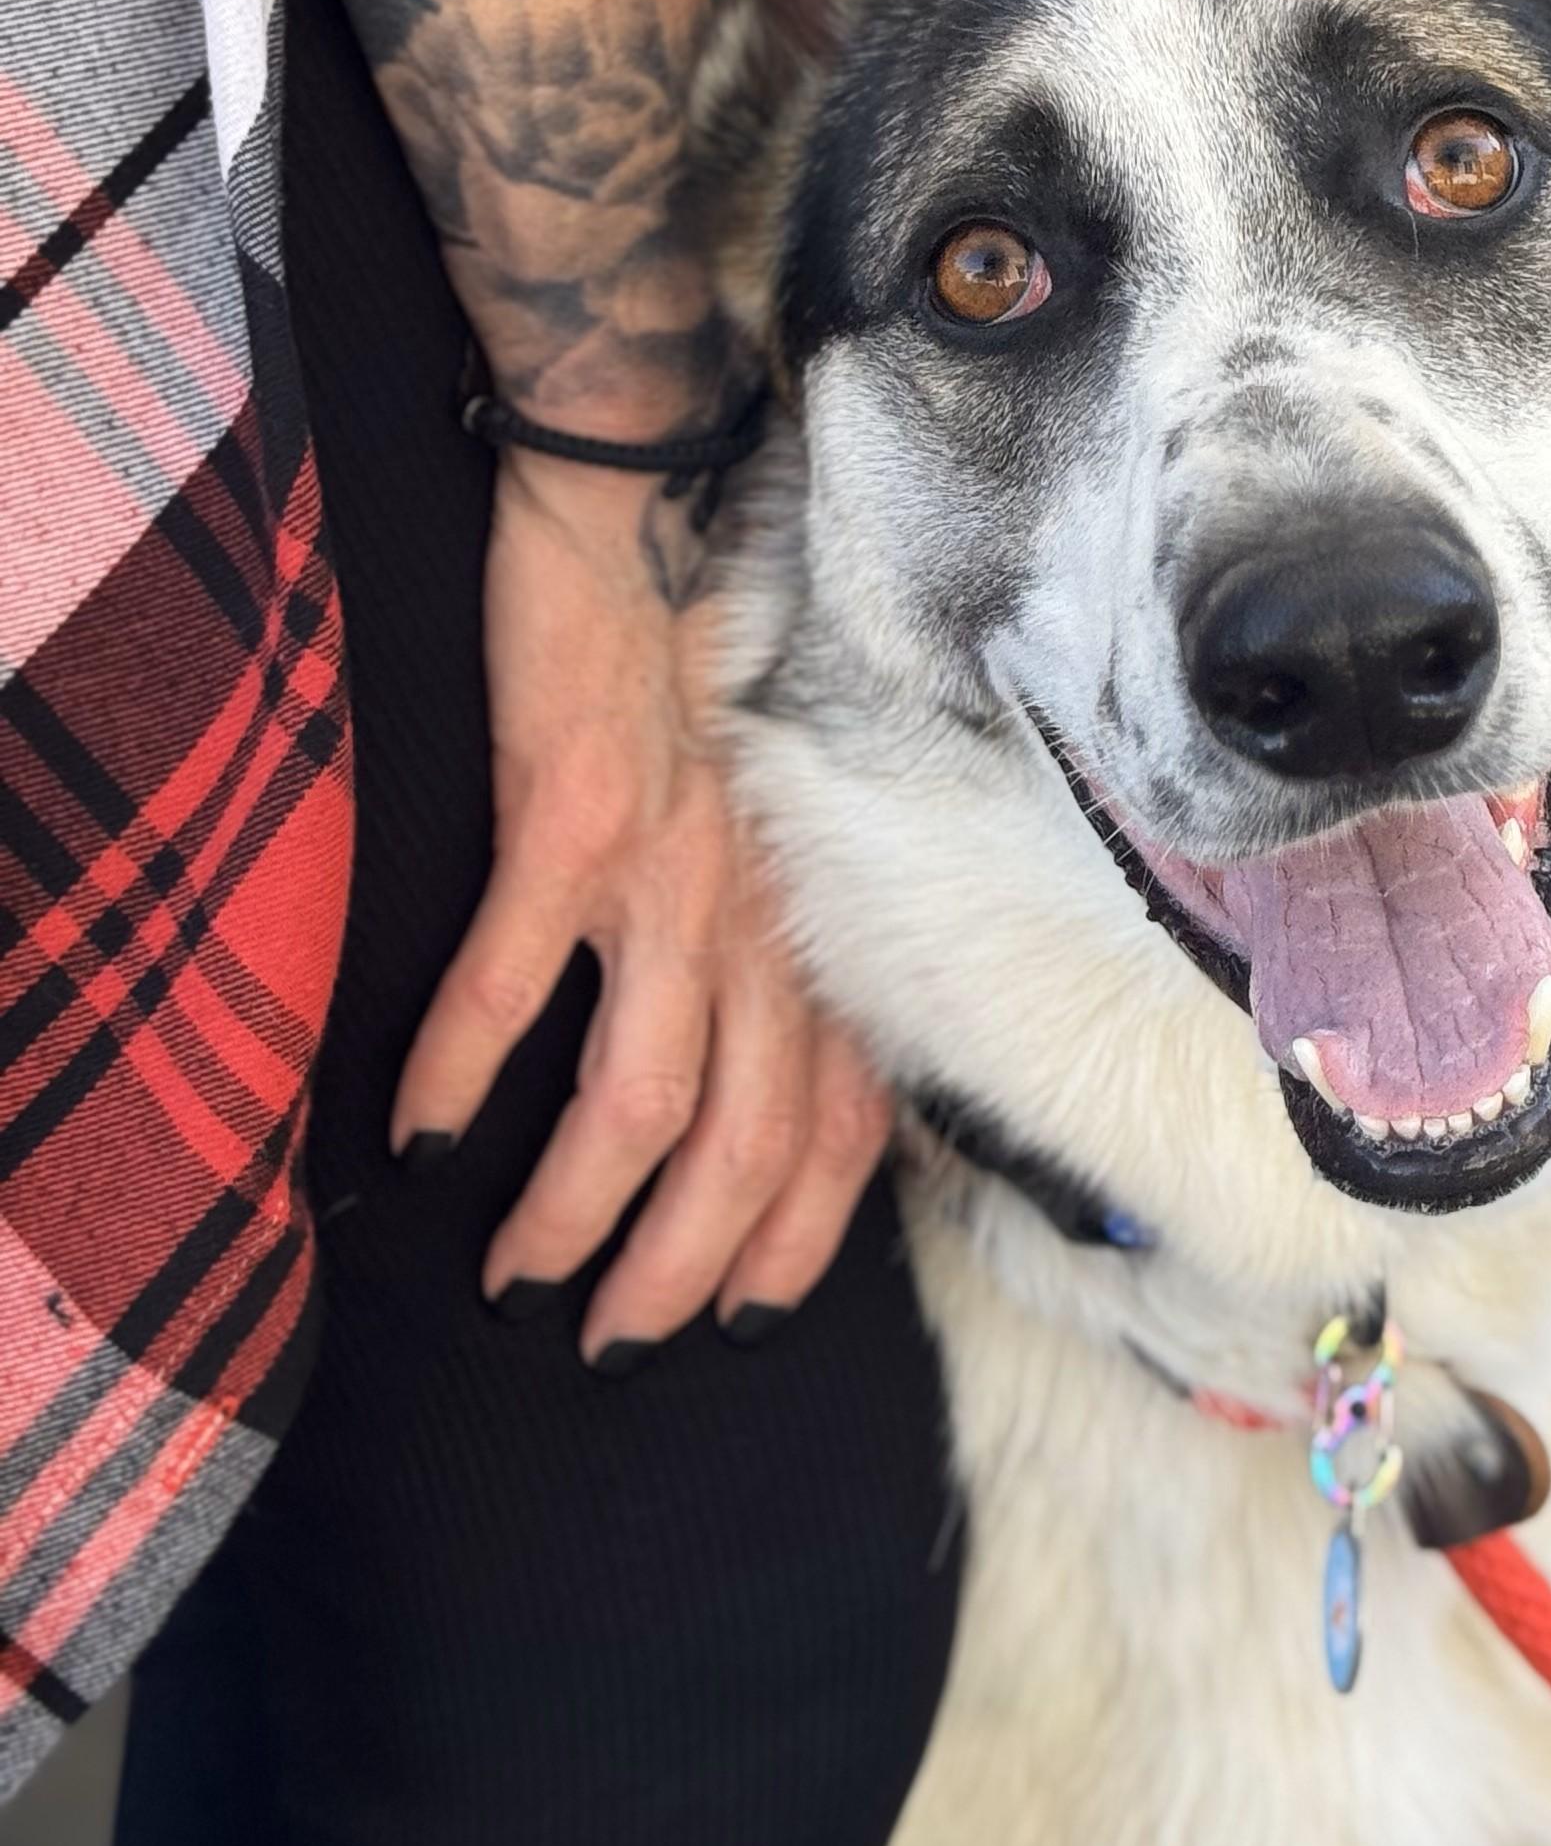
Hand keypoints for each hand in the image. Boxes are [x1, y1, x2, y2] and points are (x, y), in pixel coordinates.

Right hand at [390, 447, 892, 1360]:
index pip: (841, 1127)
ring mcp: (672, 872)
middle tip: (607, 1344)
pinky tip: (415, 1133)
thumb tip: (768, 1080)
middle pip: (745, 1146)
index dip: (794, 1243)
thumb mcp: (788, 823)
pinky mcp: (575, 816)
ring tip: (513, 1275)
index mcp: (816, 928)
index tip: (734, 1321)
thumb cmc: (716, 671)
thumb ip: (787, 948)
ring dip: (575, 1209)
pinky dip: (460, 1066)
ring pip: (641, 1093)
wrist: (655, 501)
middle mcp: (764, 918)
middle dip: (677, 1270)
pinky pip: (517, 975)